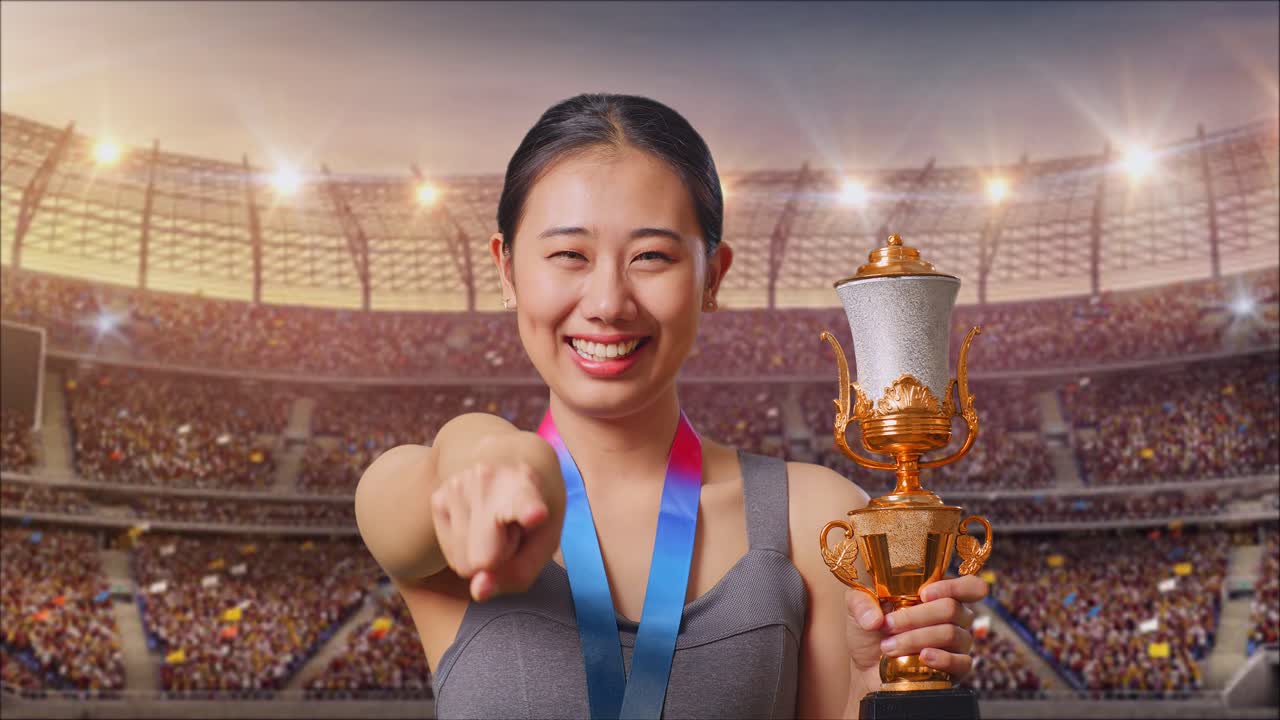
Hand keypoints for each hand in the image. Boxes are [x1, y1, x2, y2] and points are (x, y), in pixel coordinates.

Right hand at [430, 462, 557, 601]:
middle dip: (500, 558)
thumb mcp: (545, 541)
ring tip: (497, 523)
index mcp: (526, 486)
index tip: (536, 516)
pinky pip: (453, 558)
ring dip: (484, 552)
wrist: (504, 456)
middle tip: (513, 530)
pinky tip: (479, 520)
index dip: (529, 511)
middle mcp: (488, 481)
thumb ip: (519, 574)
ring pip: (464, 564)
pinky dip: (467, 547)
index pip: (524, 503)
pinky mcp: (437, 498)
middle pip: (484, 561)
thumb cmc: (532, 508)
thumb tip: (477, 591)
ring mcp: (457, 487)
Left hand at [845, 575, 988, 685]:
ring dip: (917, 639)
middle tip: (888, 624)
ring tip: (888, 646)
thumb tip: (874, 620)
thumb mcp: (858, 609)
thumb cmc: (870, 630)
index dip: (954, 587)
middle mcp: (954, 617)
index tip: (924, 594)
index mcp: (938, 595)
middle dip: (916, 617)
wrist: (867, 667)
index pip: (969, 586)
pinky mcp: (956, 669)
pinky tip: (922, 658)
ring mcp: (958, 643)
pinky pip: (962, 662)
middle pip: (952, 609)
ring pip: (952, 634)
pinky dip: (941, 659)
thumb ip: (861, 604)